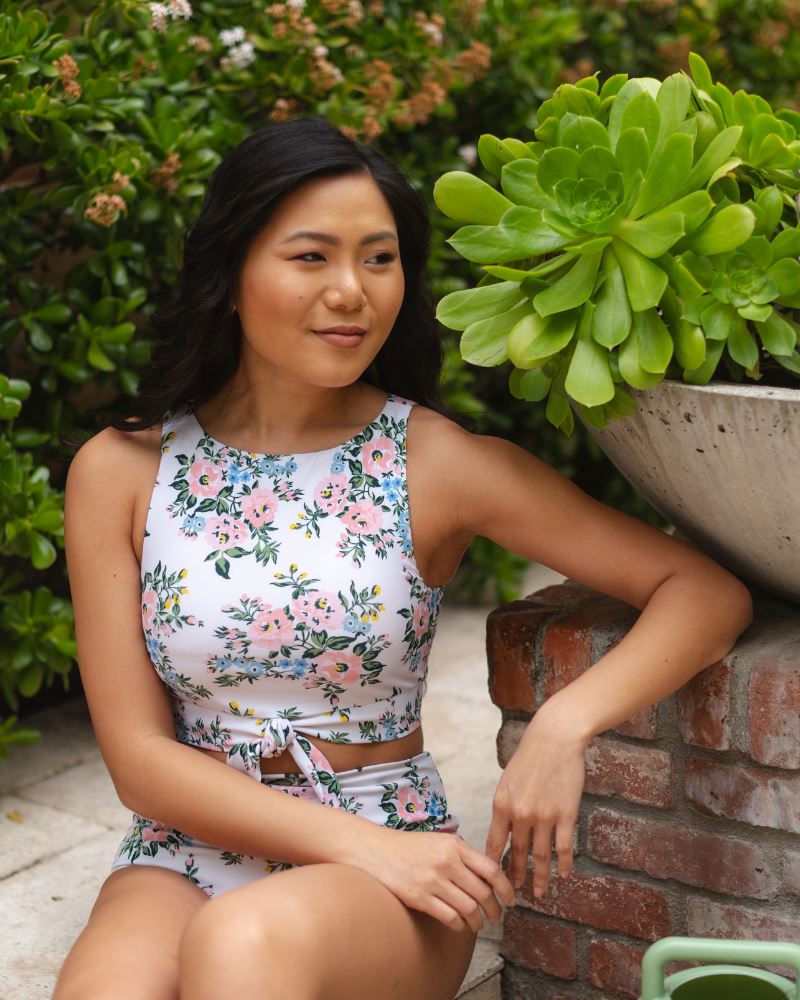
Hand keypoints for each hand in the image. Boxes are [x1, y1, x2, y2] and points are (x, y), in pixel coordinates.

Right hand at [357, 827, 516, 931]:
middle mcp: (446, 861)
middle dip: (495, 910)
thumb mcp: (438, 841)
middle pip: (483, 892)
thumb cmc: (407, 847)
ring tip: (478, 925)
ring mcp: (433, 880)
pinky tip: (458, 925)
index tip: (511, 900)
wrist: (373, 849)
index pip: (491, 869)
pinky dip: (459, 925)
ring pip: (469, 908)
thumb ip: (462, 854)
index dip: (506, 888)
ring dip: (478, 922)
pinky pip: (450, 918)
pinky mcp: (419, 897)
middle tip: (496, 918)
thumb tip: (487, 874)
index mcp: (454, 845)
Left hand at [485, 710, 586, 897]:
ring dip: (539, 878)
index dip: (492, 866)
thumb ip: (505, 806)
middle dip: (515, 876)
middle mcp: (520, 814)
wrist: (554, 739)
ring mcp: (543, 816)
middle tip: (514, 894)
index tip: (492, 881)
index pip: (493, 844)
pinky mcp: (565, 815)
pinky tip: (564, 875)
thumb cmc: (530, 757)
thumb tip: (502, 830)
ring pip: (539, 856)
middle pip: (516, 854)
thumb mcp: (507, 781)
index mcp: (501, 805)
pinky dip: (563, 864)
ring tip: (540, 893)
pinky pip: (562, 847)